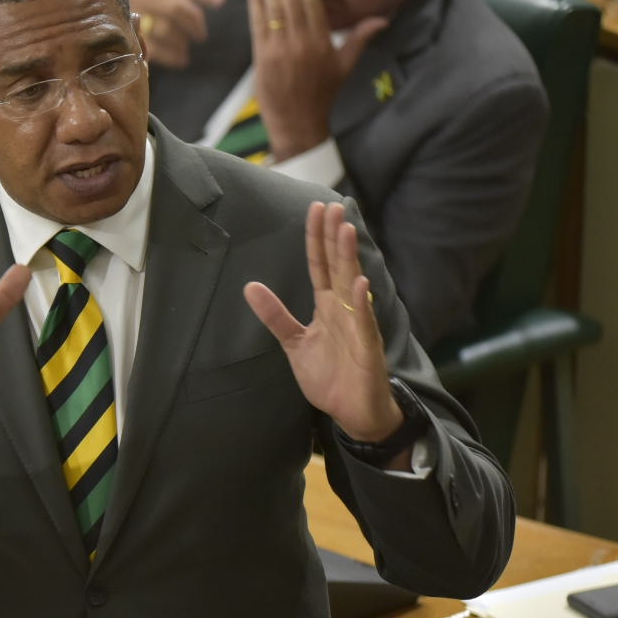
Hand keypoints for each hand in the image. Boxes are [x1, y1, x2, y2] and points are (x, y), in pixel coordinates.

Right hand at [123, 0, 225, 68]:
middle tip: (202, 35)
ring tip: (186, 51)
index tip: (220, 0)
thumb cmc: (115, 17)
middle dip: (194, 21)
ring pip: (165, 28)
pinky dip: (173, 55)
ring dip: (181, 41)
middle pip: (174, 5)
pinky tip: (181, 60)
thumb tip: (211, 0)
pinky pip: (156, 49)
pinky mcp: (120, 41)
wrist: (77, 30)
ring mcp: (122, 16)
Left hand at [242, 202, 402, 443]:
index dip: (317, 238)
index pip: (320, 265)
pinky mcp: (368, 347)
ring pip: (352, 285)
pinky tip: (359, 283)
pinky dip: (362, 304)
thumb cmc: (330, 376)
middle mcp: (345, 309)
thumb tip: (249, 287)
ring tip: (346, 230)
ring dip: (349, 258)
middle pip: (338, 266)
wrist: (352, 411)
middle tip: (332, 206)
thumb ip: (275, 315)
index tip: (315, 209)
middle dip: (334, 237)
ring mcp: (358, 325)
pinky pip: (365, 322)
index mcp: (328, 306)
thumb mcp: (294, 342)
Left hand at [246, 0, 386, 160]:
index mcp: (322, 42)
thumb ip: (360, 38)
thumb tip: (383, 18)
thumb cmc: (323, 94)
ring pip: (274, 8)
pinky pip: (257, 24)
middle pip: (291, 0)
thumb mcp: (345, 66)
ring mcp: (280, 51)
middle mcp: (302, 43)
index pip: (312, 2)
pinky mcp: (262, 59)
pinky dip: (255, 2)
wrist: (298, 123)